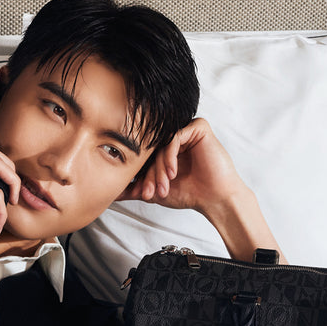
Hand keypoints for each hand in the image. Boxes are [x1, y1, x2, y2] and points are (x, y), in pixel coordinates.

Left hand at [118, 118, 285, 263]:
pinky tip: (173, 172)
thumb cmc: (190, 193)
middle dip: (150, 175)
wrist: (215, 198)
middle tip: (151, 193)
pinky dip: (170, 156)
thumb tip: (111, 193)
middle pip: (152, 150)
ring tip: (164, 186)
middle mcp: (174, 137)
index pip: (145, 156)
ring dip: (160, 168)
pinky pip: (175, 137)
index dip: (142, 175)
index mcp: (164, 148)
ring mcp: (186, 130)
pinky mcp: (198, 127)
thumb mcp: (156, 191)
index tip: (143, 194)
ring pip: (162, 144)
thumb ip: (135, 189)